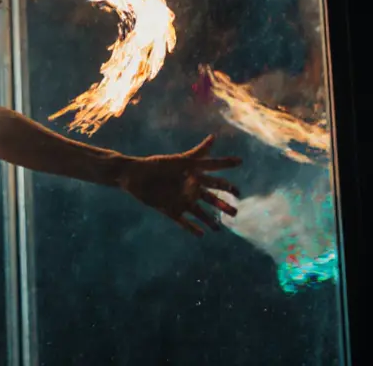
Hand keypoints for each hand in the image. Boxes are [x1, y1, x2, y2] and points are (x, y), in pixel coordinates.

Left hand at [117, 135, 242, 235]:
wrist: (133, 175)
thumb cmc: (157, 165)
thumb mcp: (181, 161)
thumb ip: (199, 153)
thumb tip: (214, 137)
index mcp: (194, 177)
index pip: (215, 182)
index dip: (228, 186)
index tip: (239, 192)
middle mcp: (190, 190)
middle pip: (211, 199)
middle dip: (223, 205)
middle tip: (235, 212)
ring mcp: (181, 201)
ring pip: (200, 213)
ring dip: (210, 220)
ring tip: (218, 229)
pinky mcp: (170, 210)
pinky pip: (183, 222)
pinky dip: (192, 228)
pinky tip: (201, 235)